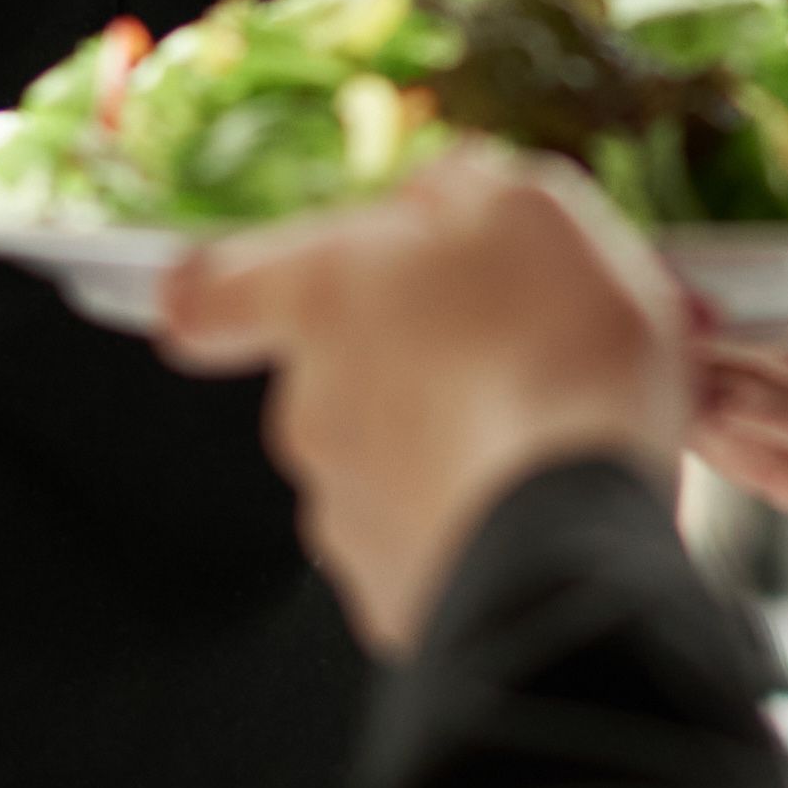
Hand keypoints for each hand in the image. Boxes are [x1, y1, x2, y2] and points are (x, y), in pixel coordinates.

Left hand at [160, 152, 694, 654]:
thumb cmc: (551, 357)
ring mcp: (344, 512)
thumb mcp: (531, 211)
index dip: (217, 293)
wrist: (576, 541)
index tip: (210, 300)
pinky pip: (431, 540)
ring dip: (454, 443)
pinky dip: (479, 522)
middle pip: (337, 374)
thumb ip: (468, 190)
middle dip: (412, 362)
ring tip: (551, 436)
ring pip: (390, 461)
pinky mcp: (390, 597)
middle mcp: (309, 408)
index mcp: (322, 297)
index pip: (212, 292)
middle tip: (511, 351)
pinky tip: (551, 503)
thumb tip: (444, 194)